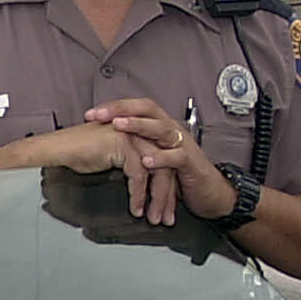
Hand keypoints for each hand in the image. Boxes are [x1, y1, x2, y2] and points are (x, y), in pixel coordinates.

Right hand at [14, 121, 166, 219]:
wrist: (57, 149)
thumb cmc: (78, 154)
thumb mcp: (114, 161)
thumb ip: (133, 168)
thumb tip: (146, 191)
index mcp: (142, 133)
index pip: (165, 162)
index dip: (168, 188)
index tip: (166, 209)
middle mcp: (141, 131)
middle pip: (166, 166)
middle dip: (167, 196)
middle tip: (166, 218)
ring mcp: (133, 135)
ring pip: (157, 171)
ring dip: (157, 198)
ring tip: (153, 217)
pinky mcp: (123, 143)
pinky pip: (139, 174)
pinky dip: (138, 195)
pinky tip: (136, 208)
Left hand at [84, 99, 236, 225]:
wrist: (210, 192)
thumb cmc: (179, 174)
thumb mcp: (154, 157)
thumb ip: (136, 148)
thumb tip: (107, 145)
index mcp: (160, 127)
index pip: (137, 108)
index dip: (114, 108)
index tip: (90, 114)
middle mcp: (171, 129)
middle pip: (147, 110)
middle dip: (121, 110)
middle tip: (99, 115)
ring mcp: (182, 143)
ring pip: (160, 128)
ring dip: (138, 126)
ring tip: (118, 126)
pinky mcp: (191, 161)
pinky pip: (176, 156)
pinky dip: (161, 158)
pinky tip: (146, 160)